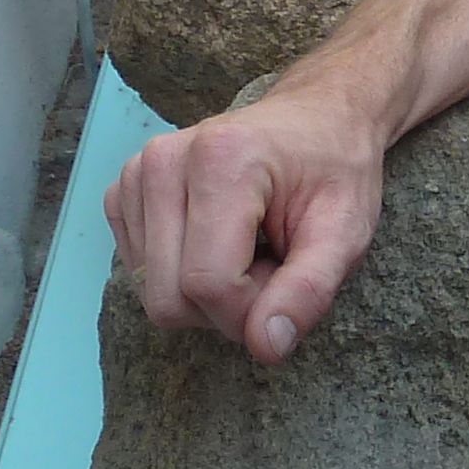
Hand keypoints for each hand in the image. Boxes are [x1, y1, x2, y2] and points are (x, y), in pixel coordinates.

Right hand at [105, 72, 384, 363]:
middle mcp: (163, 161)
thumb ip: (308, 292)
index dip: (251, 312)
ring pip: (153, 294)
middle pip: (170, 299)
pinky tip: (216, 243)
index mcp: (220, 161)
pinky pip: (139, 274)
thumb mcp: (344, 233)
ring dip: (206, 292)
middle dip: (226, 307)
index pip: (209, 286)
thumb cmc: (334, 173)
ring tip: (247, 248)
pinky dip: (181, 275)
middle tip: (269, 263)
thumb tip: (265, 347)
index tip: (286, 278)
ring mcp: (135, 175)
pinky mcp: (124, 193)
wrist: (315, 122)